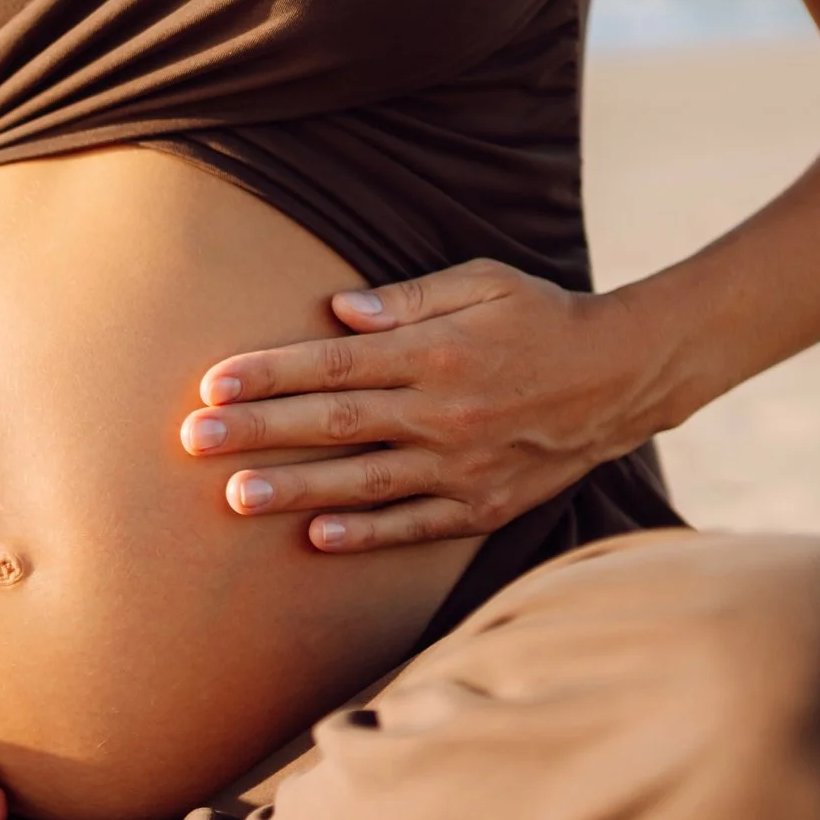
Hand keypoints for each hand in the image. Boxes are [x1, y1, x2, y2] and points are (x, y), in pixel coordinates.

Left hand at [178, 259, 668, 550]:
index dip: (271, 374)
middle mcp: (445, 411)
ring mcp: (464, 465)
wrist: (625, 376)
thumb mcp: (483, 281)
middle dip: (260, 430)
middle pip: (335, 422)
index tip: (213, 382)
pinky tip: (315, 537)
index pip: (336, 364)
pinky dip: (366, 533)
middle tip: (194, 439)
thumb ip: (409, 299)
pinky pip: (415, 524)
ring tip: (235, 496)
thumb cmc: (541, 317)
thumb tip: (338, 311)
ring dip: (296, 489)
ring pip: (365, 481)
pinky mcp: (484, 504)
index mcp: (438, 351)